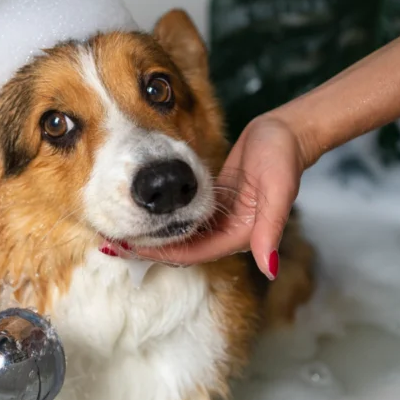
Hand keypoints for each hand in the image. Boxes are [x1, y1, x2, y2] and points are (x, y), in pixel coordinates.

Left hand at [132, 113, 310, 278]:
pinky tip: (143, 212)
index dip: (161, 254)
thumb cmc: (283, 158)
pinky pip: (185, 217)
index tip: (130, 250)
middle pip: (183, 249)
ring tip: (122, 229)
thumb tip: (270, 267)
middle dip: (151, 249)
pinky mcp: (214, 202)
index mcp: (240, 235)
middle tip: (114, 244)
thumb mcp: (278, 190)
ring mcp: (221, 218)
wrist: (286, 133)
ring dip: (154, 234)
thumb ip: (271, 229)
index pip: (193, 254)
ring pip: (181, 234)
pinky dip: (165, 218)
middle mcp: (228, 232)